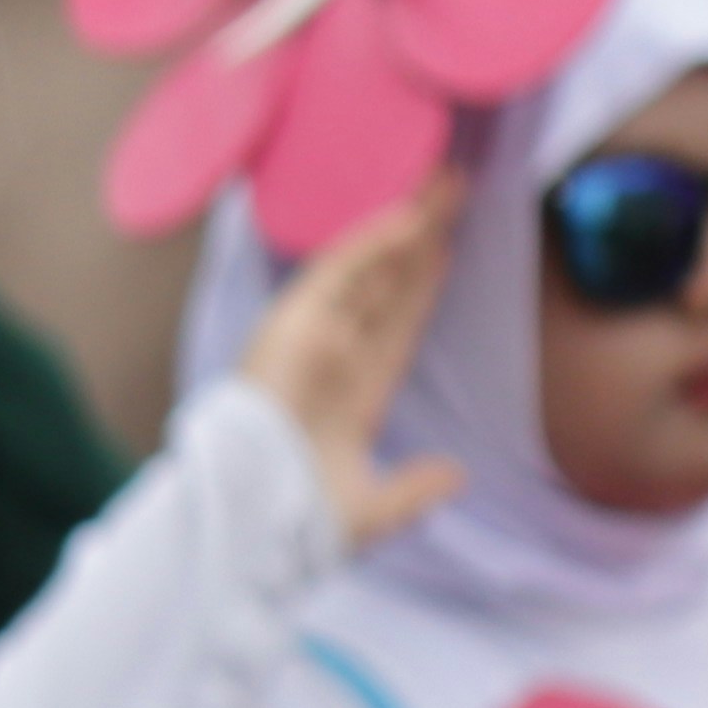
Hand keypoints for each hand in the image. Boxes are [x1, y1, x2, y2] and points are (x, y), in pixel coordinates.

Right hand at [236, 173, 467, 551]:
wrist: (252, 522)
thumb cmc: (297, 523)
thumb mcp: (372, 512)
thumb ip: (414, 491)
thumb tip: (456, 476)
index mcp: (350, 398)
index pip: (393, 330)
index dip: (420, 290)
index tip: (444, 250)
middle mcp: (334, 359)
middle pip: (388, 287)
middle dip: (422, 240)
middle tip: (454, 190)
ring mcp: (314, 339)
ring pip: (370, 271)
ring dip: (408, 227)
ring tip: (445, 184)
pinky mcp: (295, 326)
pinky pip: (341, 276)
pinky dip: (373, 244)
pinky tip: (408, 217)